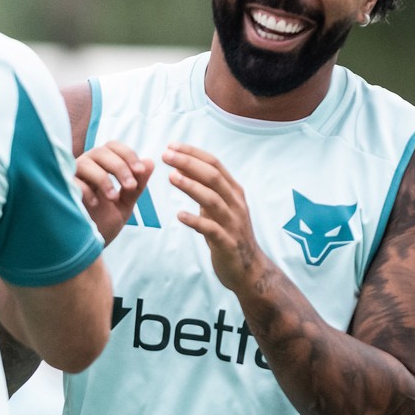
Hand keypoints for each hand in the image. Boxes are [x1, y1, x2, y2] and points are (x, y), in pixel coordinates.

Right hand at [76, 141, 154, 244]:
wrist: (87, 249)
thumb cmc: (103, 224)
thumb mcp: (125, 205)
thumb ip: (137, 186)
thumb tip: (150, 162)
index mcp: (101, 168)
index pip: (112, 147)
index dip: (127, 154)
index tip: (140, 172)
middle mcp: (85, 169)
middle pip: (100, 151)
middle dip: (119, 166)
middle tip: (131, 186)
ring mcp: (72, 179)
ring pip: (85, 163)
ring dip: (103, 178)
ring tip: (114, 198)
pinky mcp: (62, 192)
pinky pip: (71, 182)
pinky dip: (86, 190)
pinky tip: (96, 205)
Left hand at [162, 142, 264, 291]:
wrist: (248, 270)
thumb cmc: (229, 234)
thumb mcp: (218, 208)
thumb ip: (205, 189)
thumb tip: (182, 168)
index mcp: (234, 192)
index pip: (214, 164)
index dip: (193, 153)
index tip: (171, 145)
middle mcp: (235, 204)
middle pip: (213, 177)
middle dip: (189, 163)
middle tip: (166, 156)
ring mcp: (233, 223)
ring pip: (212, 200)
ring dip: (191, 187)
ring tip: (171, 177)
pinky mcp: (227, 243)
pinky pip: (211, 229)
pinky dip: (195, 221)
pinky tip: (180, 215)